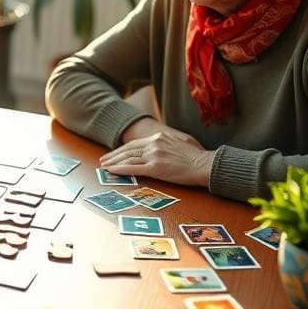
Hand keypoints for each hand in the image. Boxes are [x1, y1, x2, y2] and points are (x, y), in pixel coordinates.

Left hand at [100, 118, 214, 186]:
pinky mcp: (155, 168)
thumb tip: (165, 145)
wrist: (204, 164)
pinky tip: (112, 171)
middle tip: (103, 160)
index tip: (114, 153)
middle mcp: (154, 144)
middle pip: (128, 150)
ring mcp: (154, 155)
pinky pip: (133, 168)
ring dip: (113, 163)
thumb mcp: (181, 141)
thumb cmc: (197, 156)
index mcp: (159, 137)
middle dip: (114, 155)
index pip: (135, 144)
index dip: (122, 149)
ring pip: (128, 159)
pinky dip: (120, 169)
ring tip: (104, 166)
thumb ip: (169, 142)